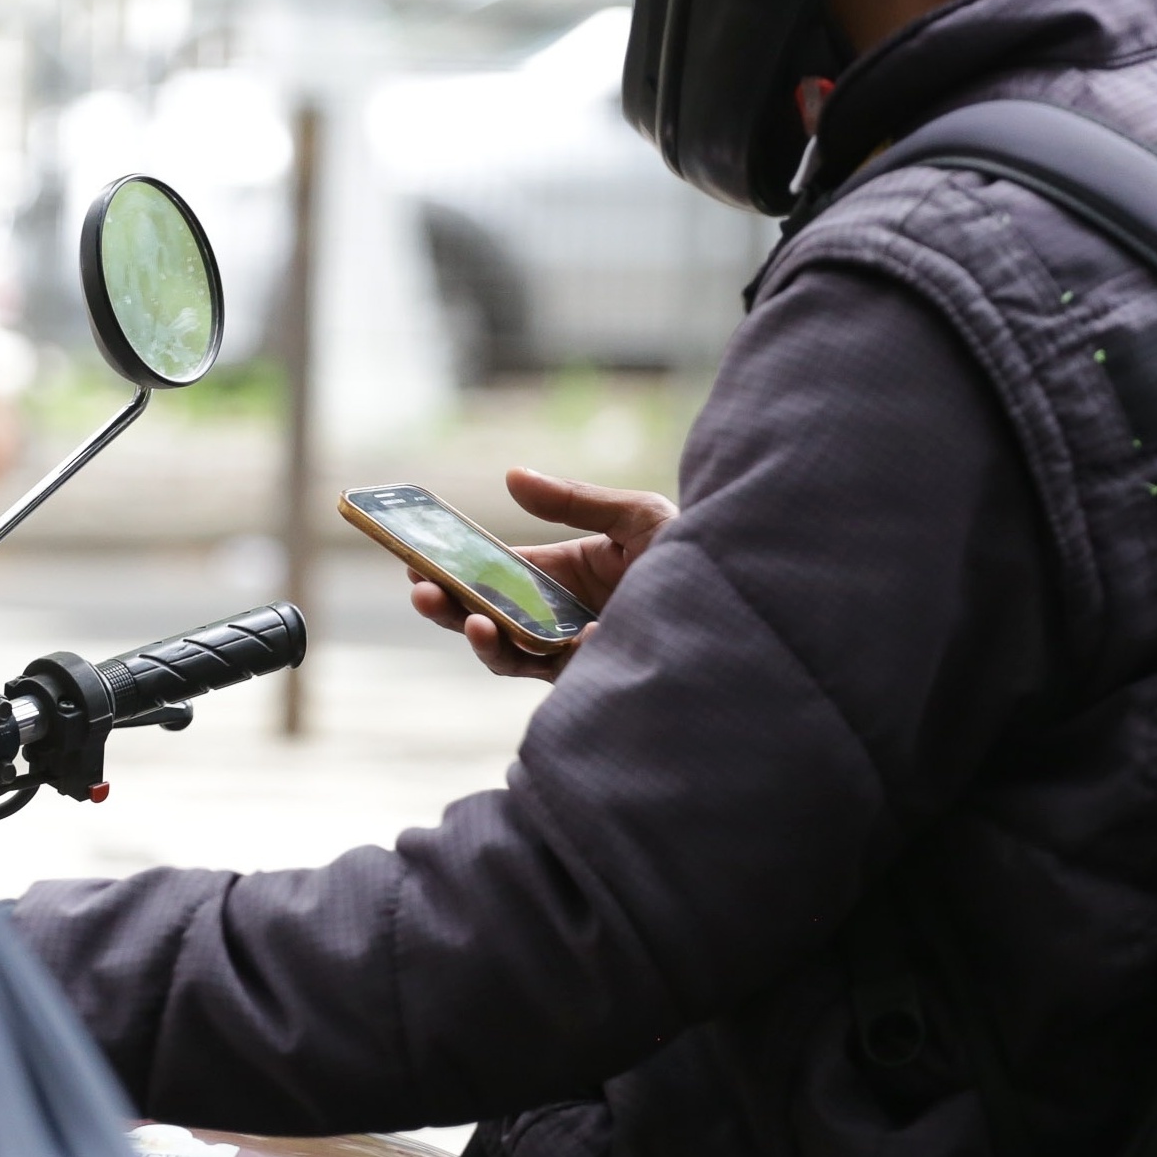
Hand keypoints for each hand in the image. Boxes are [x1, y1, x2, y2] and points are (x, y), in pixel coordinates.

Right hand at [409, 467, 676, 681]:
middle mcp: (559, 617)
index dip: (452, 567)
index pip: (492, 573)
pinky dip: (542, 657)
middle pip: (487, 616)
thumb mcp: (634, 515)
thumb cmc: (694, 553)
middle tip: (421, 589)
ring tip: (469, 620)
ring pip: (509, 654)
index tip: (413, 555)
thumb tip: (512, 475)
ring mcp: (573, 652)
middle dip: (448, 606)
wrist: (742, 598)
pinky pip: (556, 674)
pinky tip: (545, 635)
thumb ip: (574, 502)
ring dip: (481, 639)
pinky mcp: (594, 680)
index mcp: (562, 573)